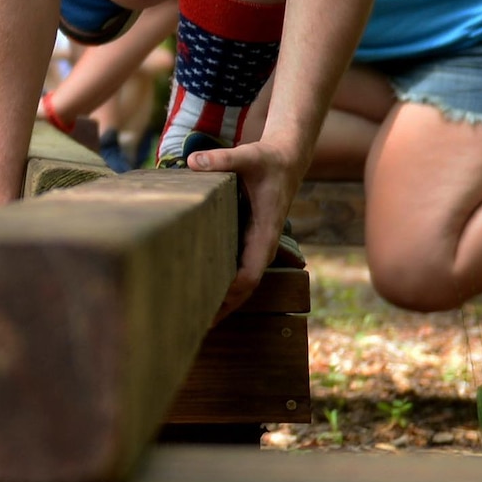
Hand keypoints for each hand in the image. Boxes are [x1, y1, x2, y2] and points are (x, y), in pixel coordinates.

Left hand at [185, 137, 305, 316]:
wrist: (287, 160)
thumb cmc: (267, 160)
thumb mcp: (248, 156)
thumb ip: (222, 159)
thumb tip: (194, 162)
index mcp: (264, 232)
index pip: (249, 273)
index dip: (231, 292)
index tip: (208, 306)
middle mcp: (262, 244)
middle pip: (245, 288)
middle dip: (223, 307)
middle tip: (194, 326)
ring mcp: (257, 244)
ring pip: (241, 282)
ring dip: (223, 300)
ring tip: (194, 319)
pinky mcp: (250, 240)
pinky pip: (238, 269)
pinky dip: (224, 284)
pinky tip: (202, 291)